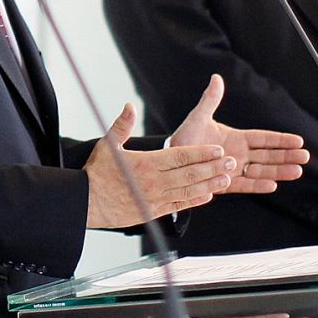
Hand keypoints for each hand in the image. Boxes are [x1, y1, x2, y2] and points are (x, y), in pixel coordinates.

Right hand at [84, 104, 236, 227]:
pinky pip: (179, 206)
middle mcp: (154, 181)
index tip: (217, 149)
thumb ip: (122, 125)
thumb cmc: (97, 172)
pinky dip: (195, 201)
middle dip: (213, 167)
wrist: (86, 201)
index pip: (180, 156)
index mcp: (146, 163)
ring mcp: (155, 198)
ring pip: (188, 191)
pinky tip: (208, 196)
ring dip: (209, 184)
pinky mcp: (153, 211)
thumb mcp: (107, 145)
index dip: (201, 152)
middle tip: (232, 161)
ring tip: (227, 178)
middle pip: (190, 174)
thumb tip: (129, 106)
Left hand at [167, 74, 308, 193]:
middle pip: (268, 156)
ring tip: (297, 172)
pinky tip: (273, 185)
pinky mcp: (225, 184)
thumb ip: (210, 100)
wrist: (171, 160)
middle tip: (305, 157)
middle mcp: (239, 154)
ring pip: (261, 171)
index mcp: (236, 138)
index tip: (298, 141)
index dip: (281, 140)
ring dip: (279, 171)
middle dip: (287, 156)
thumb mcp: (198, 117)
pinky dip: (257, 185)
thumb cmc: (184, 137)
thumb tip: (216, 78)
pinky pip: (245, 185)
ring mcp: (234, 170)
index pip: (264, 139)